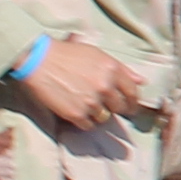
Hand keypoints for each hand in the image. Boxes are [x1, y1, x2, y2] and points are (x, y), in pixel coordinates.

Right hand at [15, 36, 151, 128]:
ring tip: (85, 104)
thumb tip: (142, 81)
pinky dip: (84, 121)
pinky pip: (88, 125)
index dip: (133, 101)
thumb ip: (122, 69)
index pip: (133, 92)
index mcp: (112, 70)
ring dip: (98, 114)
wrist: (38, 61)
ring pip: (104, 117)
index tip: (131, 106)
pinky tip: (77, 111)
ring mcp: (91, 102)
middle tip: (104, 104)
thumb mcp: (97, 55)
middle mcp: (105, 87)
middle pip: (120, 107)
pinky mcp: (76, 113)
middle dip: (114, 107)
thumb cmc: (67, 54)